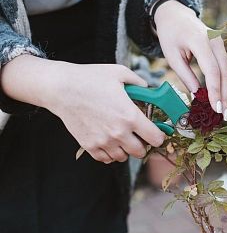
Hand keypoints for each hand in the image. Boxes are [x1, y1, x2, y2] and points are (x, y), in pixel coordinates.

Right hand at [1, 56, 165, 162]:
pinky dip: (110, 153)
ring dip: (126, 149)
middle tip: (139, 134)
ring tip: (122, 136)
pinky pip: (106, 158)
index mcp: (130, 116)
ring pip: (123, 157)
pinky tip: (109, 141)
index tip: (157, 132)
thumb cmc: (90, 78)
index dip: (159, 135)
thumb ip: (139, 82)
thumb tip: (148, 89)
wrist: (61, 88)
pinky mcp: (89, 146)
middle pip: (141, 151)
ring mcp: (103, 141)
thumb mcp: (120, 73)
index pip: (155, 138)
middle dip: (143, 143)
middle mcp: (119, 133)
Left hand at [154, 0, 226, 120]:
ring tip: (224, 110)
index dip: (215, 91)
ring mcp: (220, 41)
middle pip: (225, 71)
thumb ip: (186, 76)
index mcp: (199, 40)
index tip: (215, 109)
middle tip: (224, 115)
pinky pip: (226, 66)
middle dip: (225, 94)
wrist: (175, 15)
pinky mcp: (221, 45)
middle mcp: (215, 39)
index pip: (212, 70)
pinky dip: (225, 82)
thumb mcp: (172, 57)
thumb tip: (198, 97)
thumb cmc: (170, 35)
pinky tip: (222, 96)